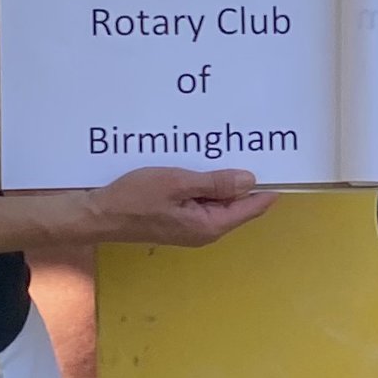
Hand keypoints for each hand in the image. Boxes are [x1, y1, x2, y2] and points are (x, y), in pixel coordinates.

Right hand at [82, 165, 275, 248]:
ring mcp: (191, 226)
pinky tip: (201, 163)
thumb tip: (250, 181)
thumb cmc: (135, 199)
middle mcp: (206, 230)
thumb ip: (215, 183)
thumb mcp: (178, 183)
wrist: (98, 214)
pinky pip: (201, 200)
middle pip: (237, 203)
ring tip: (228, 149)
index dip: (267, 186)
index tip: (279, 163)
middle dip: (244, 179)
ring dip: (222, 179)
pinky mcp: (179, 219)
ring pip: (218, 200)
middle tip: (252, 146)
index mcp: (210, 226)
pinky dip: (204, 184)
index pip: (252, 207)